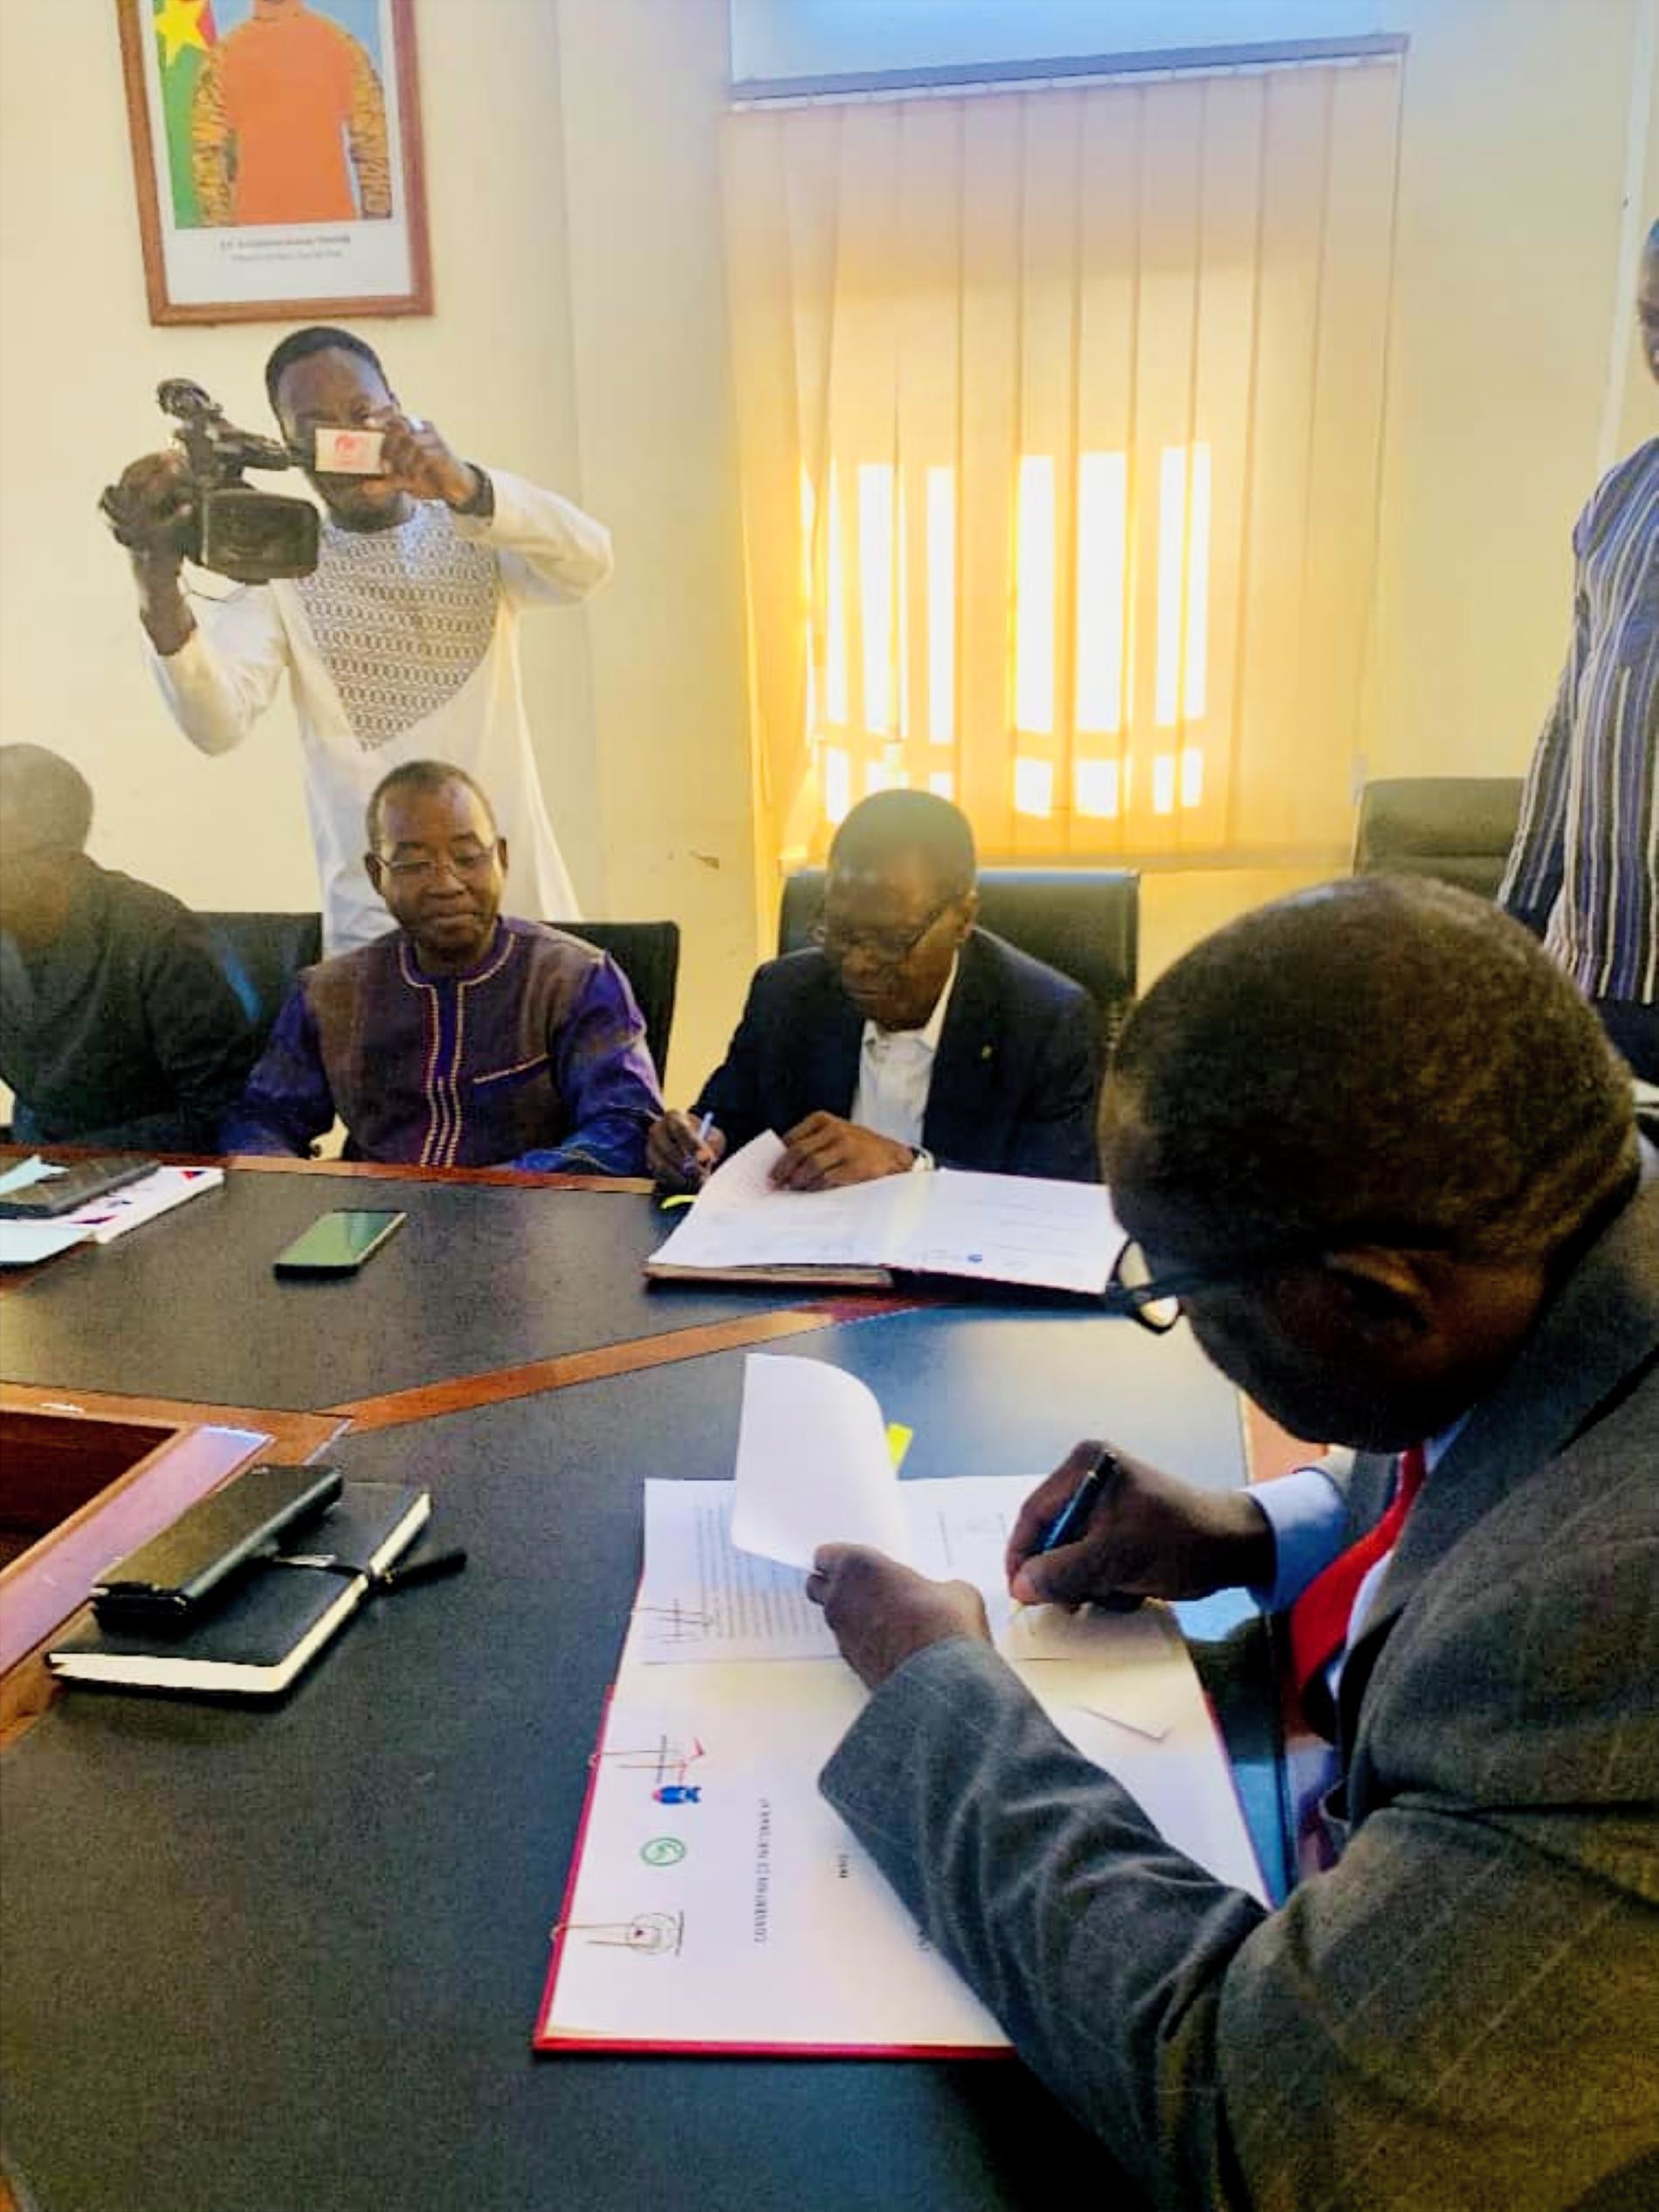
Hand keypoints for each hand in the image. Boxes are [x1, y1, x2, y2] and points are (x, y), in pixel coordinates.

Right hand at [99, 451, 193, 571]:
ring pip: (143, 498)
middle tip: (175, 457)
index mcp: (122, 504)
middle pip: (132, 480)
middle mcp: (124, 514)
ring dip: (162, 481)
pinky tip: (189, 508)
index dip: (148, 459)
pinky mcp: (151, 544)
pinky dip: (176, 517)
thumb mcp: (158, 512)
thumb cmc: (160, 541)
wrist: (154, 578)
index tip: (167, 450)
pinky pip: (163, 528)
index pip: (129, 472)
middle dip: (153, 465)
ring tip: (180, 470)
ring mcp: (136, 528)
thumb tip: (178, 461)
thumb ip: (162, 491)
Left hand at [375, 413, 478, 508]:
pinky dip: (415, 468)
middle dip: (388, 445)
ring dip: (401, 461)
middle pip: (400, 424)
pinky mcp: (443, 451)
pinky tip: (415, 479)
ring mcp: (434, 439)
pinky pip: (424, 454)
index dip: (380, 415)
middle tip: (383, 466)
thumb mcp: (404, 482)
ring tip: (399, 477)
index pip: (394, 414)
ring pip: (411, 440)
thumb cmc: (430, 479)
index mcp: (411, 430)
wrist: (457, 490)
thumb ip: (385, 482)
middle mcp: (422, 429)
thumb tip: (364, 487)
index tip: (366, 423)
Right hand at [648, 1110, 724, 1189]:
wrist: (692, 1143)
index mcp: (673, 1116)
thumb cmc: (704, 1137)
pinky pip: (660, 1176)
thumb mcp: (714, 1135)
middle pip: (667, 1149)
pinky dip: (675, 1182)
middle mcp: (657, 1129)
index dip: (693, 1144)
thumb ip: (712, 1143)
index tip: (706, 1157)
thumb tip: (705, 1156)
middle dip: (686, 1165)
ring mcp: (651, 1146)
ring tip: (697, 1181)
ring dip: (681, 1177)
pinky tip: (688, 1183)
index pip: (679, 1129)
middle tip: (702, 1174)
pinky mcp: (649, 1162)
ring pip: (662, 1165)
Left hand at [771, 1113, 915, 1190]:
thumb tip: (783, 1164)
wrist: (892, 1156)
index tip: (770, 1171)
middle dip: (784, 1170)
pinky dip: (815, 1187)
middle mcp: (835, 1130)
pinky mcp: (855, 1166)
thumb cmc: (857, 1147)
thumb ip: (811, 1143)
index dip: (779, 1158)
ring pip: (811, 1166)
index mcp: (823, 1120)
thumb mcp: (834, 1134)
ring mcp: (846, 1147)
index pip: (792, 1139)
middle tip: (776, 1183)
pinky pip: (827, 1178)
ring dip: (798, 1181)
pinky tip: (810, 1191)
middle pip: (799, 1152)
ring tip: (792, 1189)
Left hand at [805, 1545, 989, 1690]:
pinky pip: (851, 1646)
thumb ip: (934, 1588)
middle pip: (817, 1586)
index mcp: (858, 1567)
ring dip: (850, 1616)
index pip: (825, 1555)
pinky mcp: (852, 1666)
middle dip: (834, 1585)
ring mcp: (842, 1636)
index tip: (854, 1562)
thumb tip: (941, 1597)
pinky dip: (864, 1643)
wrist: (944, 1681)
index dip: (840, 1558)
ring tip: (885, 1618)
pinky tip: (892, 1645)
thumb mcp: (954, 1591)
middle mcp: (840, 1600)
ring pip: (833, 1619)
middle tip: (862, 1585)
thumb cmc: (945, 1625)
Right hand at [1005, 1439, 1274, 1607]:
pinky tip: (1129, 1589)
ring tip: (1115, 1592)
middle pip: (1051, 1535)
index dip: (1021, 1554)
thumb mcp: (1116, 1558)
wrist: (1237, 1549)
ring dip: (1086, 1582)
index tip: (1017, 1591)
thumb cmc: (1180, 1541)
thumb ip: (1063, 1571)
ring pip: (1069, 1554)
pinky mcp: (1120, 1528)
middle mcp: (1091, 1478)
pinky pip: (1091, 1560)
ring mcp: (1106, 1504)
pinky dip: (1103, 1581)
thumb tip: (1020, 1587)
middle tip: (1072, 1602)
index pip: (1034, 1512)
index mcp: (1087, 1465)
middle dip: (1061, 1573)